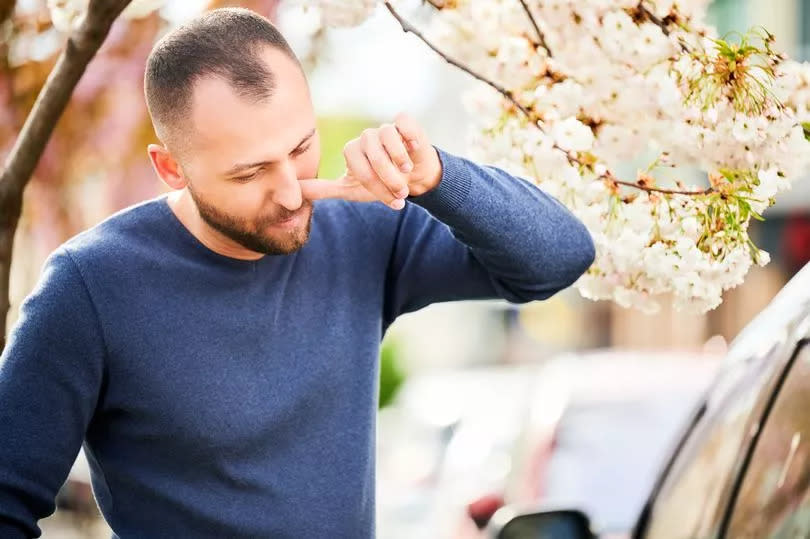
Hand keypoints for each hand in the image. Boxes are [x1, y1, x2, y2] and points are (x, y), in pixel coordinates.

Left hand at [300, 112, 441, 209]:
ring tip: (407, 172)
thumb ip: (325, 189)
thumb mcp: (351, 190)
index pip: (359, 167)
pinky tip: (412, 149)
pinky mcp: (404, 123)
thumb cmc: (382, 183)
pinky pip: (403, 122)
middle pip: (374, 155)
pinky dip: (409, 137)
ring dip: (400, 160)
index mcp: (352, 151)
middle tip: (400, 192)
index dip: (376, 186)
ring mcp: (385, 129)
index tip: (391, 200)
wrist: (414, 177)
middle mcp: (366, 138)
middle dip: (389, 178)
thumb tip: (295, 193)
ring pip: (388, 137)